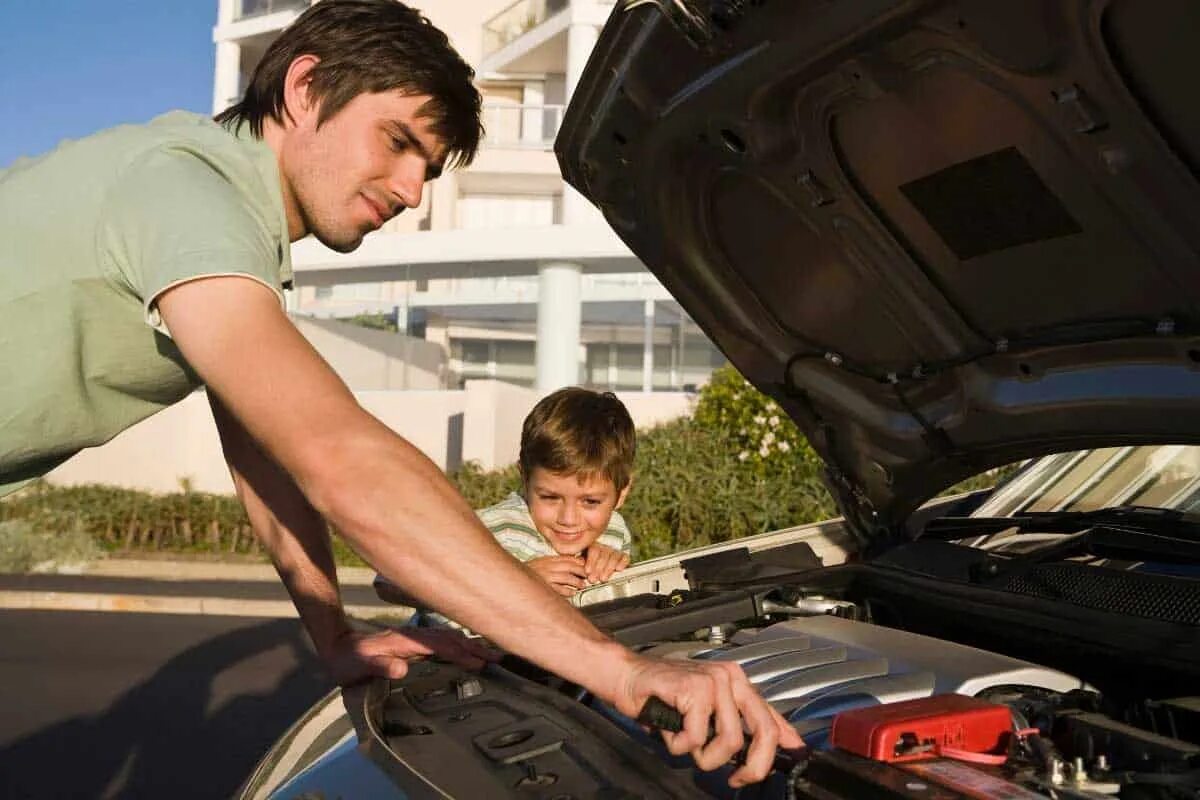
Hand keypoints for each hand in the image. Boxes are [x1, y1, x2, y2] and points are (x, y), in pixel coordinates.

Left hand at [321, 627, 499, 686]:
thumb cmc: (348, 661)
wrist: (337, 648)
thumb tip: (403, 669)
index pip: (440, 645)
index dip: (460, 653)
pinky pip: (442, 640)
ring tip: (490, 652)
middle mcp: (413, 635)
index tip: (480, 662)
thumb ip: (381, 665)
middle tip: (498, 656)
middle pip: (450, 637)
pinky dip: (459, 643)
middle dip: (475, 646)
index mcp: (405, 640)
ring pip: (448, 636)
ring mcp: (415, 637)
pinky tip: (467, 648)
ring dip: (470, 643)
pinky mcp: (414, 642)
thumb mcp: (360, 666)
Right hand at [526, 555, 588, 596]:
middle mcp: (547, 567)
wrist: (513, 581)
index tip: (586, 565)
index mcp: (547, 559)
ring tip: (582, 585)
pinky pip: (560, 590)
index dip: (579, 562)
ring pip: (567, 578)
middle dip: (581, 571)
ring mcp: (546, 578)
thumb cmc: (530, 573)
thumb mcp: (542, 563)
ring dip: (577, 582)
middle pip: (570, 567)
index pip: (567, 558)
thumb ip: (555, 562)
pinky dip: (569, 591)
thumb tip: (575, 561)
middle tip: (588, 575)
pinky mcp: (545, 589)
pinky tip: (572, 592)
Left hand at [584, 543, 629, 583]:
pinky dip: (622, 563)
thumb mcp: (583, 561)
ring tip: (603, 578)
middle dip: (598, 568)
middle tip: (593, 579)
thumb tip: (577, 569)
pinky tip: (618, 569)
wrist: (603, 559)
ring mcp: (614, 551)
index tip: (588, 571)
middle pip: (603, 554)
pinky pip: (624, 557)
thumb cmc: (589, 562)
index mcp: (593, 545)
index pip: (594, 550)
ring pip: (613, 556)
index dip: (591, 561)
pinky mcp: (622, 556)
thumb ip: (581, 564)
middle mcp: (604, 547)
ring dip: (608, 569)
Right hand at [614, 656, 803, 786]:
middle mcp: (730, 678)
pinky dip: (679, 743)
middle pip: (763, 731)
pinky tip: (669, 728)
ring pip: (729, 741)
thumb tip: (764, 747)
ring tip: (686, 743)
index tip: (789, 759)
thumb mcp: (703, 711)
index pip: (771, 716)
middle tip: (737, 779)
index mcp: (736, 682)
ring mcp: (714, 680)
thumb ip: (731, 724)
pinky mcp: (695, 687)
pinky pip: (697, 737)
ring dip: (704, 755)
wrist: (625, 676)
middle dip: (753, 766)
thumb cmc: (660, 695)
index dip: (785, 743)